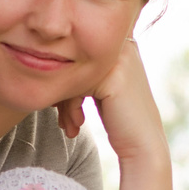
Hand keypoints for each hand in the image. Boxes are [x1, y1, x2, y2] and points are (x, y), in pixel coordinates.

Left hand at [55, 41, 172, 189]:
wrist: (142, 146)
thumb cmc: (120, 121)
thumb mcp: (101, 91)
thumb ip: (85, 74)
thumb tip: (46, 65)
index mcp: (122, 43)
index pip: (79, 55)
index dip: (66, 81)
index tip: (60, 108)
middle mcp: (123, 45)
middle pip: (75, 63)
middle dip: (64, 93)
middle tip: (64, 120)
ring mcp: (120, 58)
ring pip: (74, 74)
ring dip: (66, 103)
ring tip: (68, 125)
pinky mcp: (114, 75)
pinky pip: (77, 85)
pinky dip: (71, 106)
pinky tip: (77, 125)